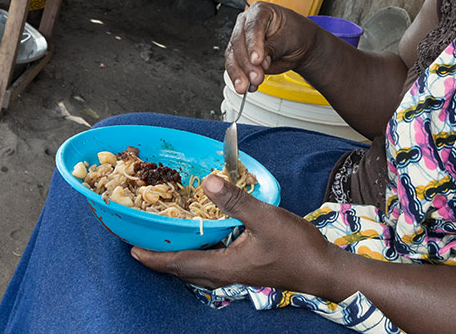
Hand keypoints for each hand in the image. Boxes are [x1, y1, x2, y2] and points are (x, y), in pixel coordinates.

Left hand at [132, 174, 338, 295]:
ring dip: (179, 258)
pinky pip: (213, 263)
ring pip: (198, 269)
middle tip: (141, 245)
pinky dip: (199, 254)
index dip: (154, 257)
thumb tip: (208, 181)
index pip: (179, 264)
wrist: (324, 271)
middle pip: (184, 270)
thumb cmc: (297, 249)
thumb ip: (236, 201)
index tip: (131, 250)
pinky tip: (204, 240)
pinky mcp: (247, 268)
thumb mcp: (265, 219)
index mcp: (224, 266)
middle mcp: (225, 273)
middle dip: (161, 259)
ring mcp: (237, 273)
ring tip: (165, 243)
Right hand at [224, 3, 319, 93]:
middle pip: (239, 42)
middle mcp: (246, 23)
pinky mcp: (240, 55)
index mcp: (260, 11)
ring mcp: (241, 39)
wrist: (299, 46)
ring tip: (248, 86)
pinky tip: (247, 86)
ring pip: (233, 56)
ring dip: (239, 73)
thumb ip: (275, 47)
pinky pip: (234, 66)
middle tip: (256, 77)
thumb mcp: (291, 38)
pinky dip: (239, 78)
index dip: (253, 44)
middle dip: (246, 63)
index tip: (257, 60)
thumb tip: (261, 61)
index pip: (252, 26)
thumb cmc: (297, 34)